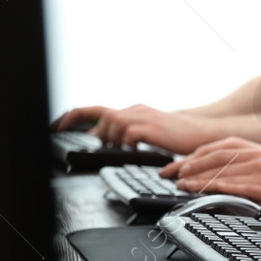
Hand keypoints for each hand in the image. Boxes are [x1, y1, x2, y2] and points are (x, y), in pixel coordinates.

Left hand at [53, 104, 212, 152]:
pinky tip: (133, 150)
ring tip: (119, 149)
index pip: (98, 110)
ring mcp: (144, 117)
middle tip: (87, 141)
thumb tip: (103, 140)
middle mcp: (136, 111)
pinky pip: (129, 133)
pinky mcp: (153, 128)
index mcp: (133, 111)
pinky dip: (125, 142)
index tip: (59, 126)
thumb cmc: (177, 135)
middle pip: (101, 114)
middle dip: (87, 127)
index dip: (75, 116)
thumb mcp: (147, 132)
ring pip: (112, 122)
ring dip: (110, 138)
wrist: (202, 132)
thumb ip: (126, 133)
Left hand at [163, 137, 260, 209]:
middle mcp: (249, 153)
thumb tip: (217, 170)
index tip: (173, 166)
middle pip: (209, 158)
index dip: (189, 157)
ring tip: (179, 185)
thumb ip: (242, 161)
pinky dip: (214, 187)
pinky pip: (233, 185)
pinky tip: (201, 192)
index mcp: (248, 146)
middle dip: (185, 166)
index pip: (210, 149)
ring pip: (218, 171)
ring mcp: (256, 169)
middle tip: (167, 175)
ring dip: (195, 177)